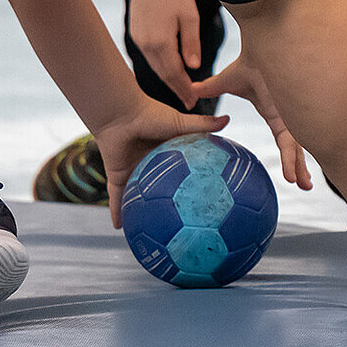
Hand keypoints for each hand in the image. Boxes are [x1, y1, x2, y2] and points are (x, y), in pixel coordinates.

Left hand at [94, 100, 229, 227]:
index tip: (203, 199)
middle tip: (181, 225)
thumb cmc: (150, 115)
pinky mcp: (118, 176)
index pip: (181, 174)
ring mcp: (133, 171)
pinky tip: (119, 228)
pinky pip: (118, 198)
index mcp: (165, 154)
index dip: (190, 186)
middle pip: (161, 190)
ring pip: (139, 197)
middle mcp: (149, 164)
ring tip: (151, 233)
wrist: (120, 113)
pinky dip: (117, 211)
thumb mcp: (180, 123)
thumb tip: (229, 119)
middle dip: (167, 206)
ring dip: (143, 213)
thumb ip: (203, 124)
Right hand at [127, 0, 202, 111]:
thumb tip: (194, 68)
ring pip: (155, 66)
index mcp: (160, 42)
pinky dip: (160, 66)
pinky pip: (150, 56)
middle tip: (189, 103)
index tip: (193, 103)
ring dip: (168, 79)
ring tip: (181, 89)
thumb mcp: (189, 16)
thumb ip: (191, 44)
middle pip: (163, 74)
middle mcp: (145, 44)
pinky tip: (169, 70)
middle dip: (177, 89)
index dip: (184, 90)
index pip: (174, 75)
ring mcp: (138, 39)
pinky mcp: (136, 33)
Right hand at [193, 58, 312, 190]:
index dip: (288, 156)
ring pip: (298, 148)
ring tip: (304, 187)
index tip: (290, 175)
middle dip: (301, 166)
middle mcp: (288, 116)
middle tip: (305, 187)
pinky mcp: (292, 114)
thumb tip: (190, 91)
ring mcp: (293, 115)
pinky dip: (292, 160)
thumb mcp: (226, 80)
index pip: (284, 140)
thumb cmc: (249, 58)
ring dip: (299, 168)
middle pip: (296, 147)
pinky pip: (292, 142)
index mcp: (276, 113)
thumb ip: (210, 88)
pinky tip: (294, 177)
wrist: (263, 45)